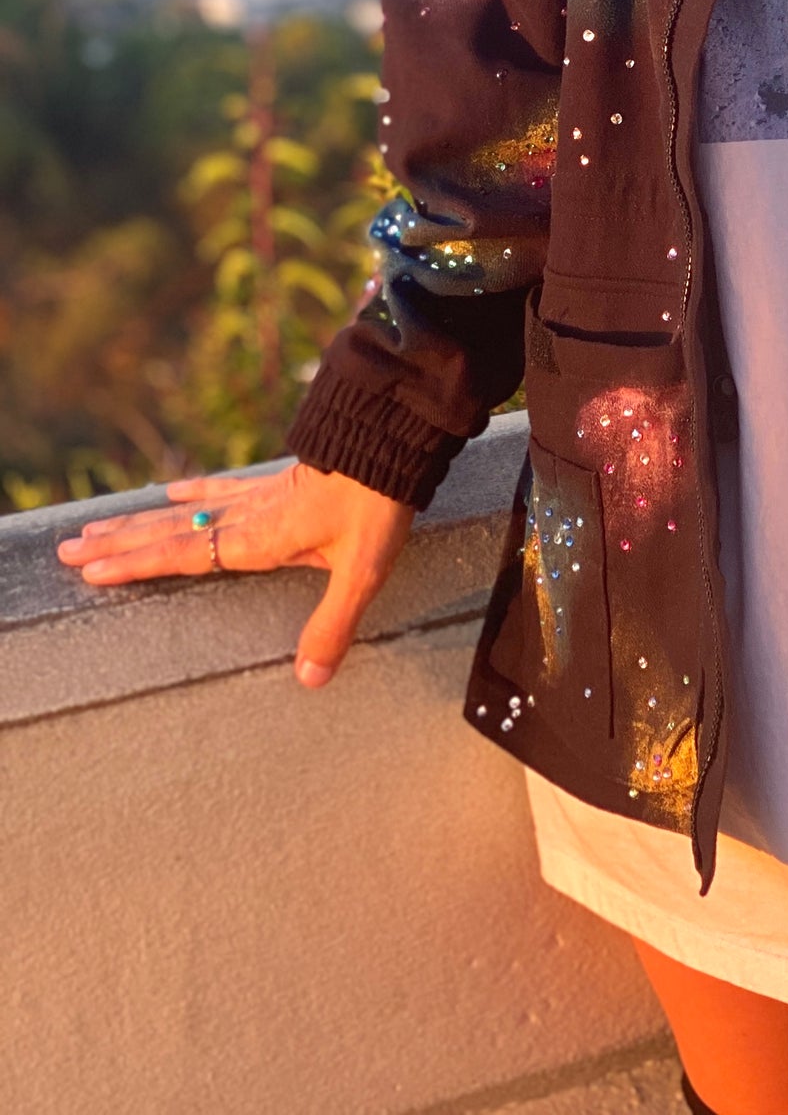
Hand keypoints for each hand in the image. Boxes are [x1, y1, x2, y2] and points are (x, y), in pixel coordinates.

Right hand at [54, 462, 414, 688]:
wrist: (390, 435)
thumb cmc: (377, 502)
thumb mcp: (361, 570)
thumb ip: (332, 625)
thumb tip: (309, 681)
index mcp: (257, 539)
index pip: (181, 555)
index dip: (135, 564)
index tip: (89, 570)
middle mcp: (247, 516)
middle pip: (169, 531)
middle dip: (118, 543)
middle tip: (67, 548)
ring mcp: (260, 494)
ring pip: (186, 509)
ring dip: (141, 519)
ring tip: (98, 523)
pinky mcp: (279, 479)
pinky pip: (224, 487)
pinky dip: (194, 491)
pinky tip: (174, 489)